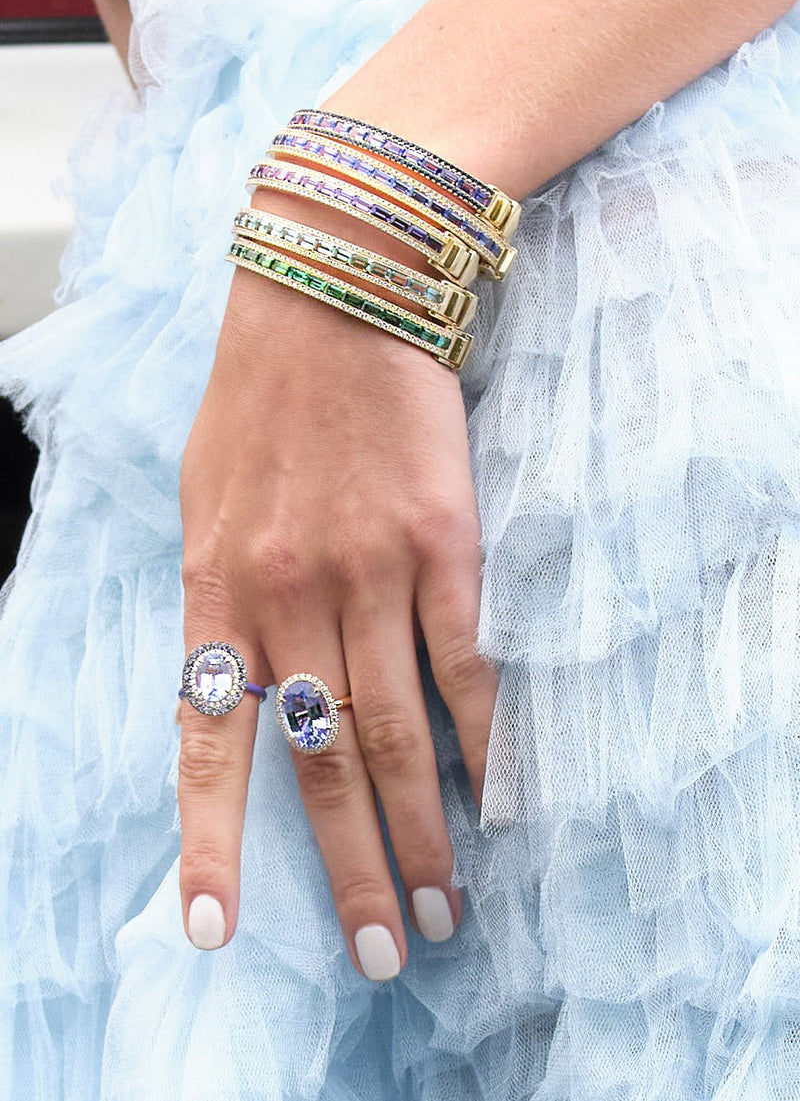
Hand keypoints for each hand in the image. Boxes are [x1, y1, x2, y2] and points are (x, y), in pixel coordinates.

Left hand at [176, 198, 497, 979]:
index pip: (208, 740)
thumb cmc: (259, 396)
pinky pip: (464, 664)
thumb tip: (238, 686)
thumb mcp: (202, 497)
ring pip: (397, 731)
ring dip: (425, 826)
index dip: (213, 841)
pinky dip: (482, 735)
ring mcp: (371, 573)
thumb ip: (217, 597)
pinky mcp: (444, 544)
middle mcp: (290, 595)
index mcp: (216, 587)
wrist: (334, 288)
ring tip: (447, 902)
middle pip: (321, 760)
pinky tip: (498, 795)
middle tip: (385, 951)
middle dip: (350, 867)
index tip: (217, 928)